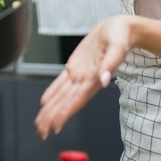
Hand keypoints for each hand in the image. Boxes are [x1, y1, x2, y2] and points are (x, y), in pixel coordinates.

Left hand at [34, 15, 132, 139]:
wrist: (118, 28)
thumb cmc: (120, 37)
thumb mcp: (118, 46)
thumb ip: (111, 63)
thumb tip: (105, 80)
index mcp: (94, 78)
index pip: (76, 100)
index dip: (65, 113)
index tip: (55, 126)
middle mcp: (85, 80)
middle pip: (66, 102)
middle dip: (53, 118)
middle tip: (41, 133)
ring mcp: (79, 75)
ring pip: (61, 96)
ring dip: (50, 110)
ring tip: (40, 124)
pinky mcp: (75, 67)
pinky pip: (61, 82)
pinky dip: (52, 93)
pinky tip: (44, 103)